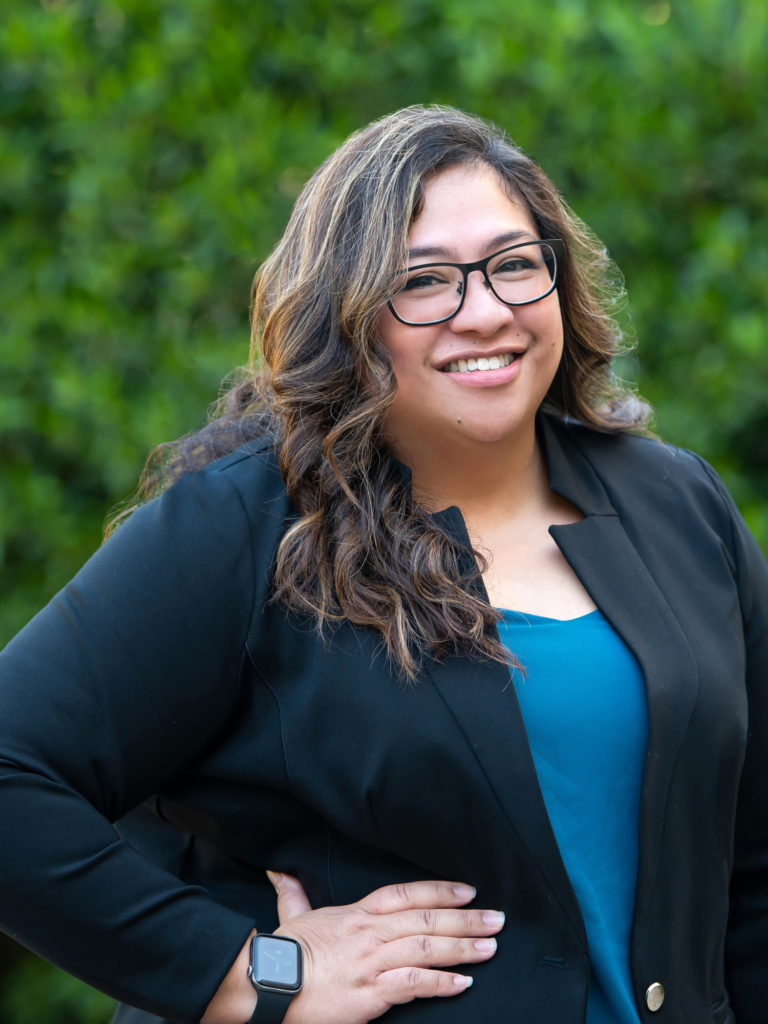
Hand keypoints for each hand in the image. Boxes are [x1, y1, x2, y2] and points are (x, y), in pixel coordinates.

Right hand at [271, 872, 503, 1023]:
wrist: (265, 985)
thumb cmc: (281, 955)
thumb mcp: (292, 917)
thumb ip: (293, 895)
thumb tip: (279, 873)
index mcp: (356, 913)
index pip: (405, 895)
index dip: (439, 891)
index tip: (468, 891)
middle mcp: (370, 933)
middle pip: (426, 920)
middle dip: (465, 920)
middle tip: (497, 919)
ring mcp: (372, 962)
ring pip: (426, 949)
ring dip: (463, 948)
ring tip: (491, 949)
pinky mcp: (370, 994)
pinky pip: (413, 983)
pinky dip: (441, 983)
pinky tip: (463, 984)